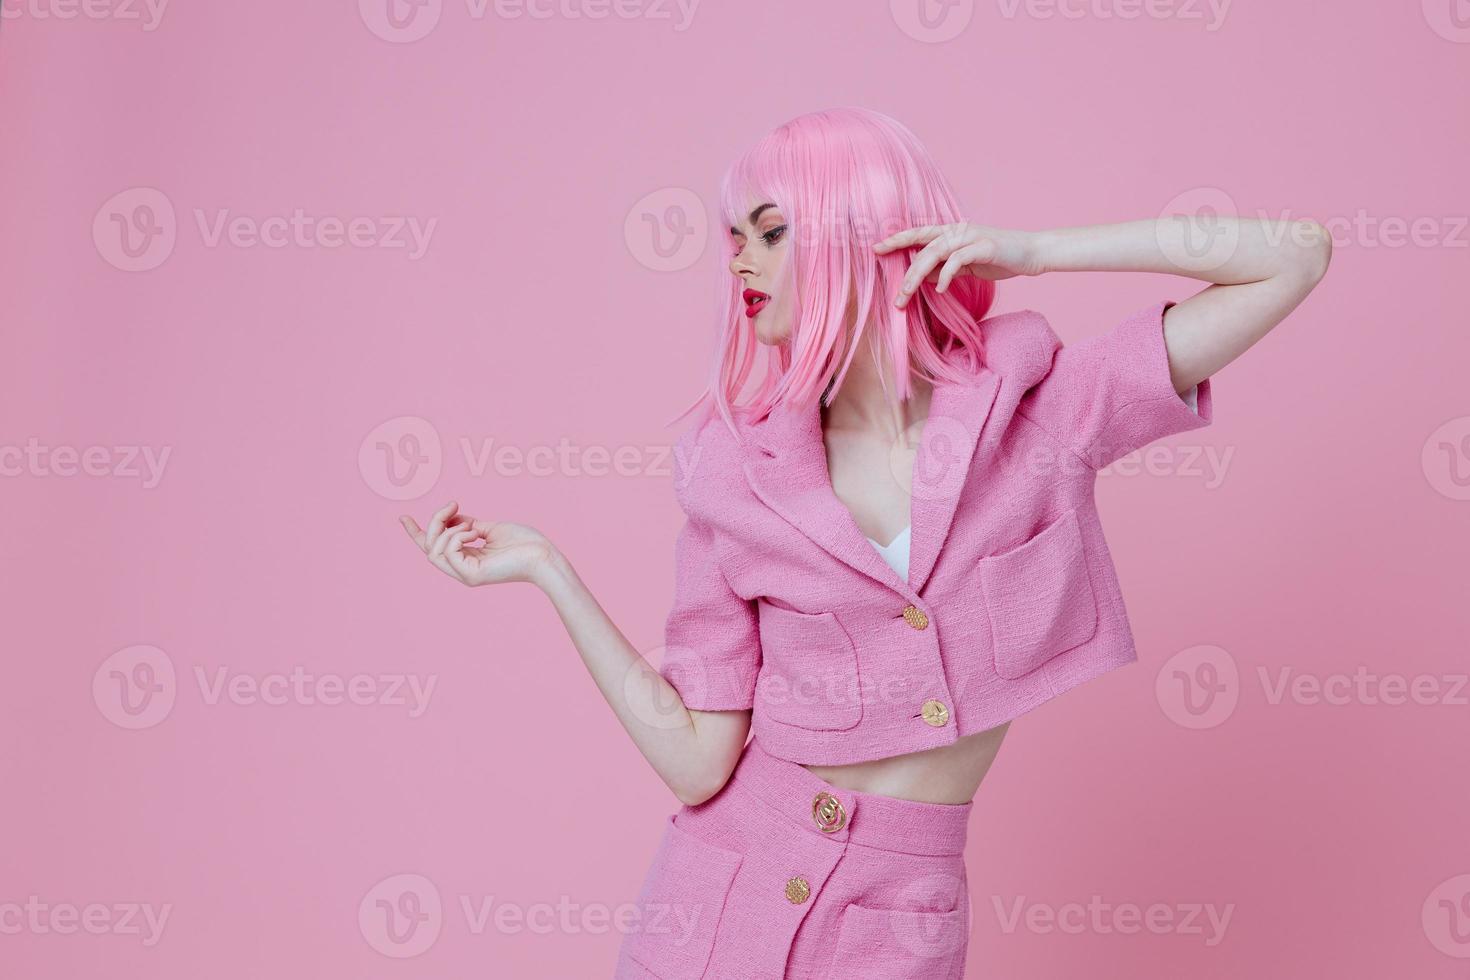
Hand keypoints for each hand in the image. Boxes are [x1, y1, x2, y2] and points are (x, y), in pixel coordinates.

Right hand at [400, 500, 557, 587]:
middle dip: (434, 522)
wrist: (543, 555)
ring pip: (434, 549)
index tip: (403, 517)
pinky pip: (448, 551)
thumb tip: (451, 517)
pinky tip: (474, 532)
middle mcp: (462, 569)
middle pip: (429, 547)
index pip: (435, 548)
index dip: (416, 533)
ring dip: (448, 529)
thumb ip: (466, 524)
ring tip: (472, 524)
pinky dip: (456, 535)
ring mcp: (465, 575)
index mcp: (467, 559)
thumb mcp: (489, 527)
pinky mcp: (471, 576)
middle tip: (453, 505)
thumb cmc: (523, 542)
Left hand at [873, 222, 1043, 306]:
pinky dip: (946, 275)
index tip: (876, 248)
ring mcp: (971, 236)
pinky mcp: (984, 246)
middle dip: (904, 269)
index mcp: (952, 232)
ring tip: (907, 294)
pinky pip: (957, 260)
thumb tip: (924, 278)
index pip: (919, 233)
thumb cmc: (999, 258)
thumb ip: (946, 269)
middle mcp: (958, 230)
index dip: (897, 239)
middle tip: (893, 293)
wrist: (1032, 253)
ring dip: (918, 274)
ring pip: (935, 251)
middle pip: (922, 245)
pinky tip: (942, 290)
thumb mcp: (967, 266)